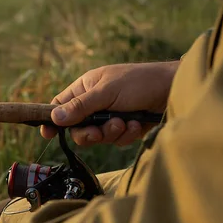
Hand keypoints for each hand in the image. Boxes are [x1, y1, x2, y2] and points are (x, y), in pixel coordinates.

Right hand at [40, 61, 178, 145]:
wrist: (174, 90)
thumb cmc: (139, 82)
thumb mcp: (107, 92)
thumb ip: (81, 106)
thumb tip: (55, 117)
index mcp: (85, 88)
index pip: (61, 105)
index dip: (53, 120)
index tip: (48, 134)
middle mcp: (95, 103)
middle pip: (78, 128)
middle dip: (90, 133)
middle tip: (99, 132)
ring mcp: (110, 116)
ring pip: (98, 137)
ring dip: (112, 133)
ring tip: (126, 123)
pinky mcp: (125, 127)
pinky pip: (116, 140)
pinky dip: (126, 135)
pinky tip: (137, 125)